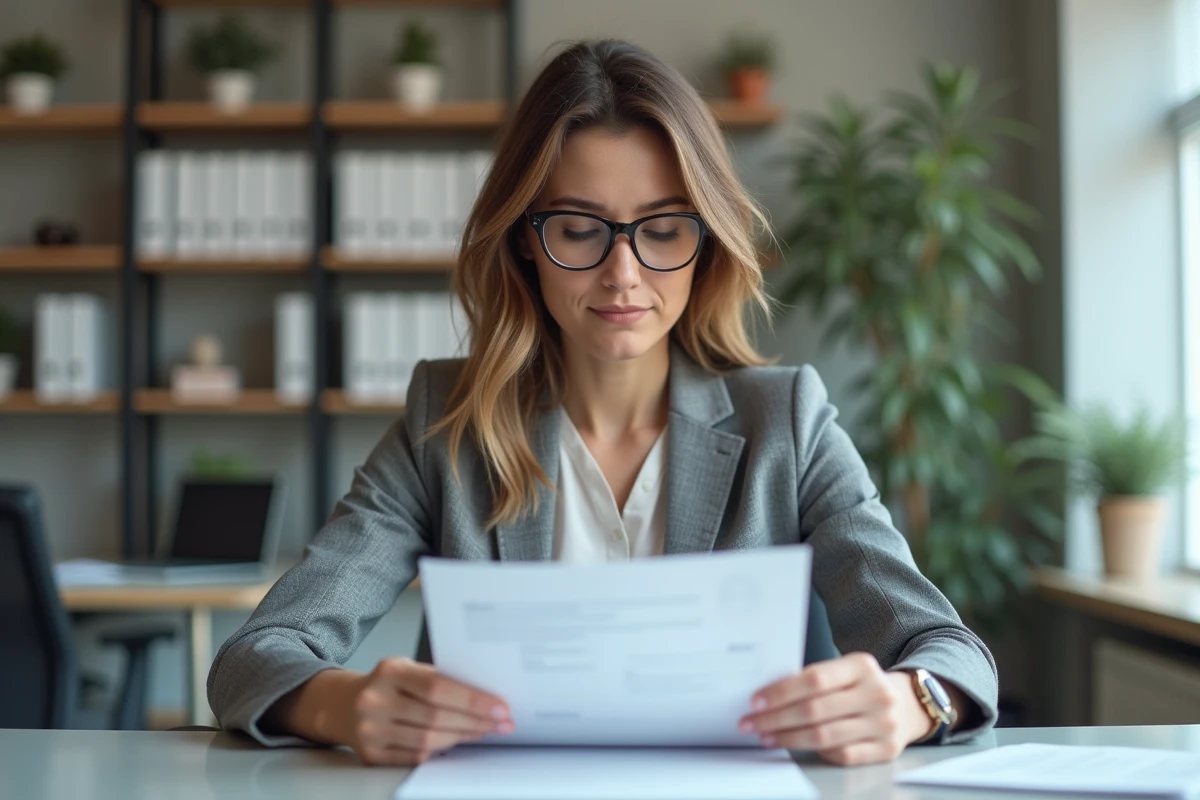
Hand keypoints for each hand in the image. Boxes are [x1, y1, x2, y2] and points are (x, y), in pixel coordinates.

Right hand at [346, 657, 512, 765]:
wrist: (343, 705)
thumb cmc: (385, 684)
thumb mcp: (407, 669)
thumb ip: (438, 678)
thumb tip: (484, 694)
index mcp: (389, 671)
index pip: (437, 687)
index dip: (472, 700)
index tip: (499, 707)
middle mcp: (375, 700)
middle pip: (435, 716)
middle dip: (475, 721)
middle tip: (501, 723)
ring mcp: (370, 730)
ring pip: (427, 740)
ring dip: (462, 737)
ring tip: (483, 731)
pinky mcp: (371, 755)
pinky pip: (415, 757)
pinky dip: (440, 750)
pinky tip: (457, 742)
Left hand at [739, 652, 933, 765]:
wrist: (907, 705)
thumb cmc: (862, 686)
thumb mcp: (846, 671)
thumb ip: (816, 678)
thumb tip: (768, 694)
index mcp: (862, 665)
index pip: (814, 679)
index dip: (781, 692)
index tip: (756, 701)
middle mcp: (876, 694)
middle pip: (815, 709)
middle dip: (775, 718)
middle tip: (751, 722)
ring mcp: (884, 723)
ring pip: (824, 735)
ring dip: (788, 738)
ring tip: (766, 736)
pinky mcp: (886, 749)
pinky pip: (842, 754)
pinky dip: (815, 752)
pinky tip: (797, 746)